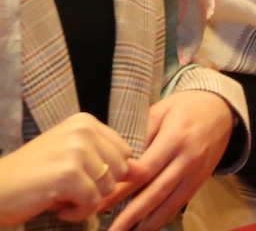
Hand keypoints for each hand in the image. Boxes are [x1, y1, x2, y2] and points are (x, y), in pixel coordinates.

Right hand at [0, 112, 131, 223]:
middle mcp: (83, 130)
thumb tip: (144, 171)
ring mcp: (76, 151)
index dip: (106, 173)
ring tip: (59, 196)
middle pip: (120, 170)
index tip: (78, 177)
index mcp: (85, 122)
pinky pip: (93, 203)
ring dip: (86, 201)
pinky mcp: (69, 175)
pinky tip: (56, 208)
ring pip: (108, 188)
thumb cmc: (31, 177)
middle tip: (66, 189)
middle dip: (98, 187)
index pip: (123, 152)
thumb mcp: (73, 160)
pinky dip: (78, 213)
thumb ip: (108, 162)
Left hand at [107, 89, 233, 230]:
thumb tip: (115, 162)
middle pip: (157, 192)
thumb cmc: (184, 108)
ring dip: (147, 223)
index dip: (123, 189)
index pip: (145, 170)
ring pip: (170, 203)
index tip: (100, 201)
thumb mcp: (159, 111)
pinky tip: (147, 228)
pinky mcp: (201, 180)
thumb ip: (139, 136)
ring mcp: (197, 172)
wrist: (221, 108)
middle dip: (132, 214)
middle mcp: (188, 159)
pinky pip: (180, 203)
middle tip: (111, 230)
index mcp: (175, 139)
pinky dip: (163, 218)